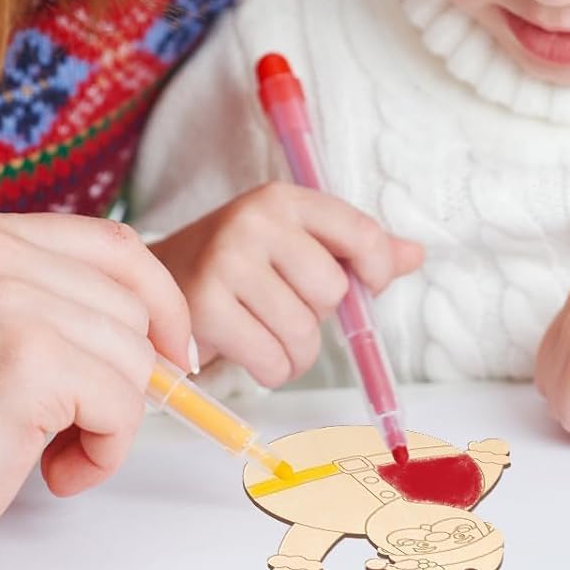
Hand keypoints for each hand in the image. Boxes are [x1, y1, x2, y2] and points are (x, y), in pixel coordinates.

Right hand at [0, 210, 191, 567]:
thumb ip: (49, 302)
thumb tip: (156, 327)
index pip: (113, 244)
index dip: (158, 299)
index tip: (169, 350)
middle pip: (131, 304)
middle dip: (127, 376)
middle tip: (81, 425)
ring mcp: (11, 301)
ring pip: (133, 357)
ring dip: (111, 421)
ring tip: (53, 452)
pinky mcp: (29, 361)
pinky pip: (122, 404)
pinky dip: (104, 450)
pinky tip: (53, 471)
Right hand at [151, 183, 422, 387]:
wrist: (154, 284)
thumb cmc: (237, 268)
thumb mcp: (293, 245)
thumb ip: (354, 250)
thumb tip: (416, 254)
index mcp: (284, 199)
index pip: (361, 233)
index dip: (377, 269)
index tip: (368, 286)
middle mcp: (255, 220)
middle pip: (332, 292)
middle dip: (317, 318)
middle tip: (284, 311)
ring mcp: (227, 259)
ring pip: (303, 333)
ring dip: (293, 353)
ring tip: (265, 335)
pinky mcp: (205, 304)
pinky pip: (272, 360)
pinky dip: (270, 370)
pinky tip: (247, 352)